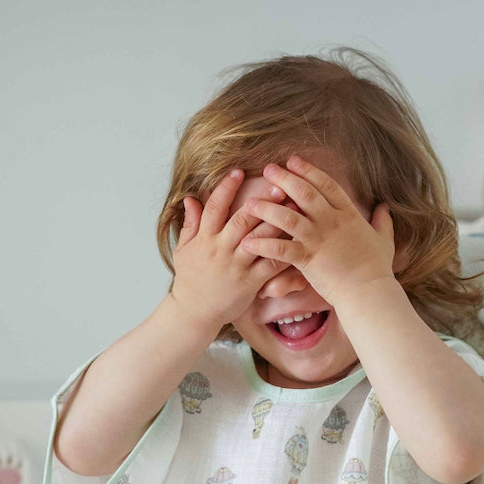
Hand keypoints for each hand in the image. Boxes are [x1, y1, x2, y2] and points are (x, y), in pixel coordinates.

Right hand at [170, 168, 290, 333]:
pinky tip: (299, 239)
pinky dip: (286, 251)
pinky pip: (271, 264)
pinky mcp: (251, 282)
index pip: (214, 207)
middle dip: (261, 201)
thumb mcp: (184, 249)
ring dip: (279, 222)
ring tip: (295, 206)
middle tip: (279, 184)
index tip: (238, 171)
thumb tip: (190, 198)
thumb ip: (190, 224)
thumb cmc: (190, 278)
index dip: (225, 188)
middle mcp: (221, 249)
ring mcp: (237, 266)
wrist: (195, 312)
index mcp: (205, 238)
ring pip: (260, 240)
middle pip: (242, 220)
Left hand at [239, 155, 401, 306]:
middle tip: (268, 169)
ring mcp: (318, 239)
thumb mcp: (384, 240)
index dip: (309, 171)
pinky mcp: (307, 259)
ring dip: (267, 208)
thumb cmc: (378, 269)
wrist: (369, 292)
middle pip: (304, 193)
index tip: (293, 160)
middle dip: (285, 179)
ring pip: (287, 217)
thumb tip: (385, 207)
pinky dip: (263, 245)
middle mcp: (331, 222)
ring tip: (249, 203)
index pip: (327, 185)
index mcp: (348, 214)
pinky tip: (246, 242)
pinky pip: (280, 248)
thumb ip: (383, 222)